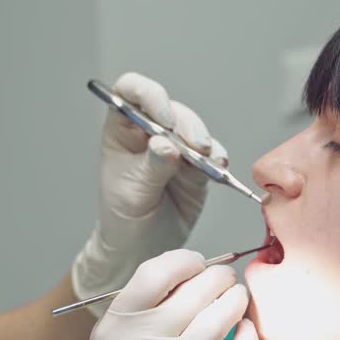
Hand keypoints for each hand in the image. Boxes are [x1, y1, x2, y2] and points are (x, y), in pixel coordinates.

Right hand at [34, 250, 258, 339]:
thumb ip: (144, 308)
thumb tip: (193, 272)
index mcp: (116, 325)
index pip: (156, 273)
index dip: (185, 261)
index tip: (198, 263)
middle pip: (195, 291)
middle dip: (219, 278)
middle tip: (226, 280)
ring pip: (220, 318)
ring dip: (236, 301)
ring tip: (238, 299)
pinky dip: (248, 338)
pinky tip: (246, 331)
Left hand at [71, 72, 228, 312]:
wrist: (142, 247)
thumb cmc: (123, 218)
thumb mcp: (131, 193)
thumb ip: (151, 167)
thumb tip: (167, 145)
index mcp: (122, 129)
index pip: (131, 92)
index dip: (149, 95)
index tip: (164, 119)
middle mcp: (149, 131)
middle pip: (171, 109)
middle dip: (186, 125)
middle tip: (195, 147)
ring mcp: (175, 146)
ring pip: (194, 128)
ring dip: (204, 141)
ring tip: (208, 161)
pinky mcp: (196, 165)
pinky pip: (211, 152)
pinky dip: (217, 158)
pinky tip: (217, 168)